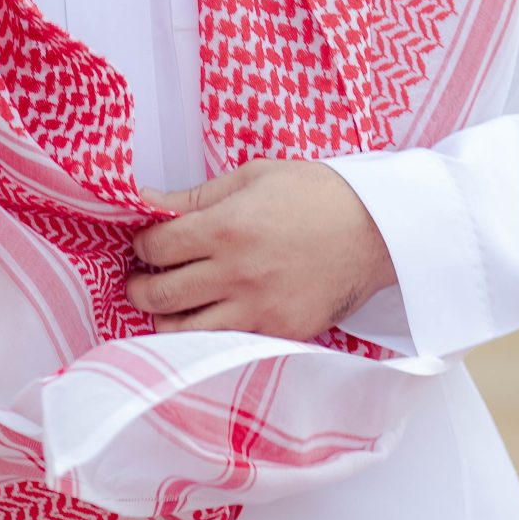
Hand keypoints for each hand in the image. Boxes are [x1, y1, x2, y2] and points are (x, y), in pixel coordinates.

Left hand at [126, 159, 396, 341]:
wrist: (379, 228)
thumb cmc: (316, 193)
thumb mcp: (254, 176)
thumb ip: (196, 195)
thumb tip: (146, 200)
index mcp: (225, 227)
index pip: (157, 248)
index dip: (142, 246)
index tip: (147, 243)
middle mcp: (236, 273)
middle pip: (160, 295)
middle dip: (139, 287)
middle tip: (142, 280)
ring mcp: (258, 309)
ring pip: (184, 331)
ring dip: (165, 319)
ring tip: (168, 307)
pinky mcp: (280, 332)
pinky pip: (227, 342)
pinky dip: (208, 335)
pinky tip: (207, 319)